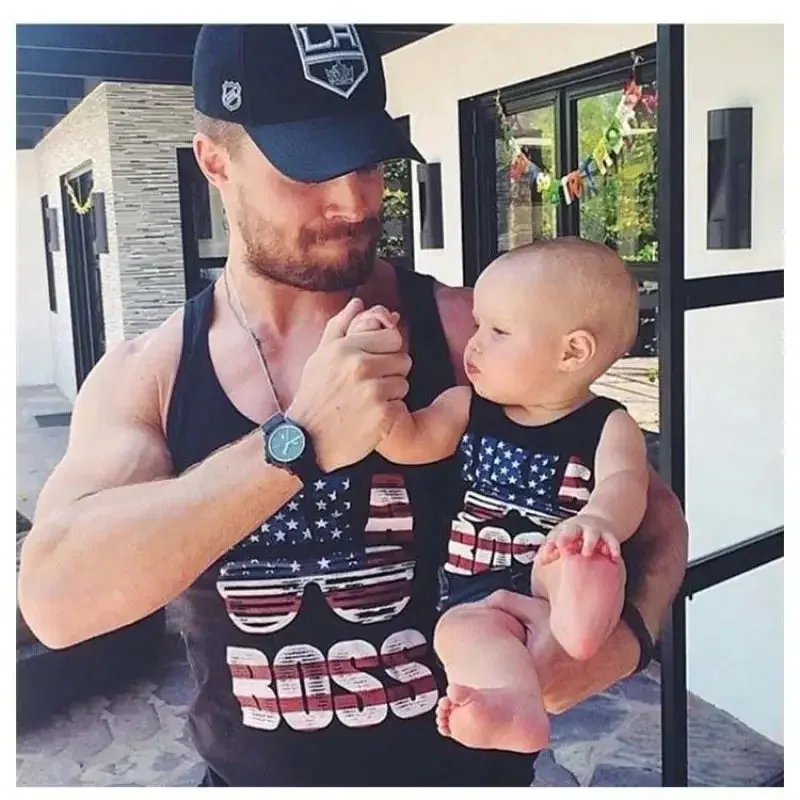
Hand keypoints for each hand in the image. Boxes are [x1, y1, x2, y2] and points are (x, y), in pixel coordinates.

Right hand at [288, 298, 410, 473]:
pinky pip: (401, 405)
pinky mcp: (383, 415)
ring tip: (368, 402)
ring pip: (404, 383)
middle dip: (392, 372)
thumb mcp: (320, 356)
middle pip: (404, 359)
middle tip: (372, 385)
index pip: (393, 337)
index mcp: (346, 348)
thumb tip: (359, 301)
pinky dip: (389, 412)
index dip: (387, 351)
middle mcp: (360, 366)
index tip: (375, 363)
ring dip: (391, 393)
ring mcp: (373, 391)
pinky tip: (370, 417)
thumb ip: (341, 325)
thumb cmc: (314, 396)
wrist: (306, 441)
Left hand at [535, 514, 620, 565]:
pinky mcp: (609, 535)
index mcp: (565, 530)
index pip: (554, 536)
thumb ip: (552, 549)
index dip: (549, 545)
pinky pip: (612, 542)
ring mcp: (594, 531)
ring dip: (588, 543)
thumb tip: (538, 562)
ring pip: (591, 535)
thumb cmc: (576, 533)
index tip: (545, 554)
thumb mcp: (562, 536)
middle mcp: (579, 529)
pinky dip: (613, 549)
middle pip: (571, 531)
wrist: (599, 518)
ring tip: (586, 553)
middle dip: (566, 538)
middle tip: (561, 547)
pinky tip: (614, 557)